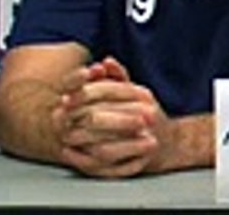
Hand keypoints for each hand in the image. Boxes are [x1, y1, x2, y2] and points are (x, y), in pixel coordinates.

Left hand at [50, 57, 169, 177]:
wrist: (171, 143)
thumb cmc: (146, 113)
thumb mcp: (135, 91)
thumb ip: (118, 77)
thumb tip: (103, 62)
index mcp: (142, 96)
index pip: (107, 91)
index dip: (82, 93)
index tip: (65, 98)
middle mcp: (146, 117)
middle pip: (98, 118)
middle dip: (74, 119)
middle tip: (58, 118)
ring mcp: (144, 142)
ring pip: (101, 145)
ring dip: (77, 142)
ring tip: (63, 137)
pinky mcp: (140, 163)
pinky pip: (107, 166)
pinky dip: (84, 160)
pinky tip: (70, 153)